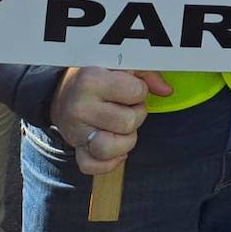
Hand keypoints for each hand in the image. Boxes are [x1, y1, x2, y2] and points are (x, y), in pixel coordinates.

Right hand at [49, 67, 172, 174]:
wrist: (64, 91)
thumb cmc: (97, 76)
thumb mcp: (120, 65)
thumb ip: (147, 74)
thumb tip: (167, 91)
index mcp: (91, 80)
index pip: (136, 92)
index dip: (140, 90)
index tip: (129, 87)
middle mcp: (81, 107)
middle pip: (128, 122)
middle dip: (135, 115)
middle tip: (126, 106)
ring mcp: (76, 131)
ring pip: (112, 148)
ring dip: (125, 139)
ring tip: (121, 126)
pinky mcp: (76, 148)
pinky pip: (93, 166)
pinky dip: (109, 161)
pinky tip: (115, 149)